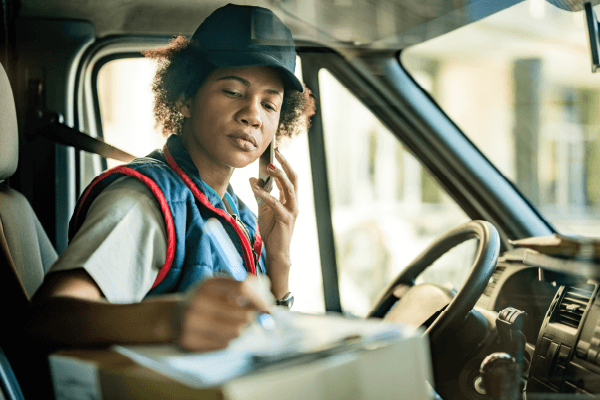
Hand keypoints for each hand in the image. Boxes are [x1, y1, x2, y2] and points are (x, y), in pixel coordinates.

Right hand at [177, 276, 269, 351]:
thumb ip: (241, 287)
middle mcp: (198, 302)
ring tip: (230, 325)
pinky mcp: (190, 342)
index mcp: (208, 285)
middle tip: (248, 319)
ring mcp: (192, 323)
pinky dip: (227, 340)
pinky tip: (218, 334)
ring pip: (235, 332)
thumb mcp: (218, 287)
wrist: (173, 318)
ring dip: (239, 331)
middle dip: (250, 319)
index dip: (259, 300)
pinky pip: (223, 345)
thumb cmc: (204, 300)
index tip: (267, 308)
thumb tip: (266, 301)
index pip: (242, 288)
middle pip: (242, 315)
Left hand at [249, 148, 297, 297]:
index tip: (276, 150)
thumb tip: (254, 177)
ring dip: (279, 175)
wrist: (276, 250)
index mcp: (290, 198)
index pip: (290, 176)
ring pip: (289, 187)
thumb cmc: (272, 229)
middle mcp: (294, 202)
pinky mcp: (286, 219)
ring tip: (269, 165)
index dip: (284, 162)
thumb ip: (260, 193)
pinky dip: (265, 194)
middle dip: (285, 163)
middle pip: (293, 178)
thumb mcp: (264, 207)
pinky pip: (276, 203)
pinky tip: (255, 188)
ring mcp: (292, 210)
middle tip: (275, 151)